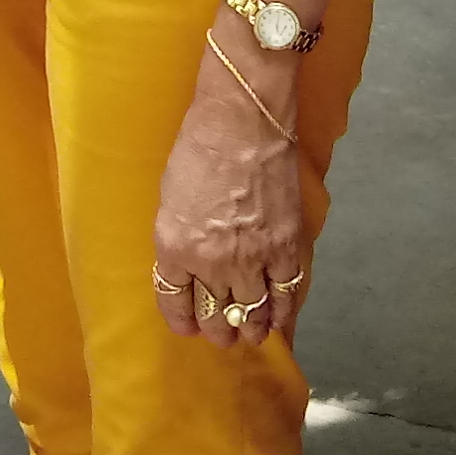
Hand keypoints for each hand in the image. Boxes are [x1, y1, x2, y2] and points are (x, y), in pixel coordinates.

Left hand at [150, 43, 312, 349]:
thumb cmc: (198, 148)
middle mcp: (211, 262)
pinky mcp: (285, 249)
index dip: (182, 321)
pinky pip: (286, 297)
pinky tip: (279, 320)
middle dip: (219, 332)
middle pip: (216, 319)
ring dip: (252, 330)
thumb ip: (179, 239)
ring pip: (253, 316)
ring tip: (252, 334)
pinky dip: (282, 314)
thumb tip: (190, 267)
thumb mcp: (170, 199)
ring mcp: (251, 259)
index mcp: (174, 248)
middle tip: (223, 334)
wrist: (243, 120)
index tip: (188, 326)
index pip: (175, 304)